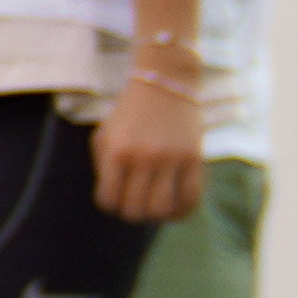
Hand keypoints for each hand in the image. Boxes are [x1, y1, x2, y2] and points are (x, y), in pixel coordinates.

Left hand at [96, 66, 206, 228]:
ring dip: (155, 216)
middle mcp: (143, 157)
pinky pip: (190, 199)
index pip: (108, 200)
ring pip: (161, 210)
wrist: (165, 81)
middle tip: (134, 203)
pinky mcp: (193, 159)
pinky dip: (181, 212)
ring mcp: (170, 159)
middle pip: (134, 210)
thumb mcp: (106, 134)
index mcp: (117, 151)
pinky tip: (174, 208)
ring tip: (153, 206)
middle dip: (131, 212)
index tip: (114, 197)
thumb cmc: (130, 112)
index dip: (109, 205)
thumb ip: (104, 167)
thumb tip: (112, 202)